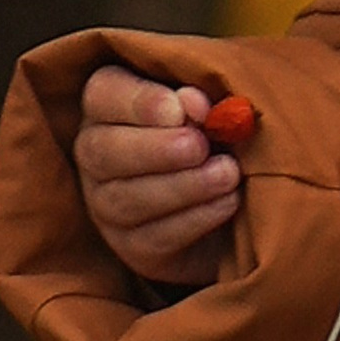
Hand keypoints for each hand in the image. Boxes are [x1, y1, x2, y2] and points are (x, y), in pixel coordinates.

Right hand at [76, 64, 245, 287]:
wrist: (242, 201)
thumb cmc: (222, 131)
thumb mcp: (214, 107)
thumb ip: (200, 99)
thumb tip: (192, 101)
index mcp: (110, 105)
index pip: (103, 94)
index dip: (139, 102)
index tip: (179, 109)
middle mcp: (96, 154)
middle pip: (103, 150)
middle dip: (155, 149)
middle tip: (200, 145)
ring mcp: (107, 204)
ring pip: (125, 198)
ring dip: (182, 186)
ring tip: (227, 174)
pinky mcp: (134, 246)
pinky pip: (154, 236)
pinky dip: (195, 218)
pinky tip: (228, 202)